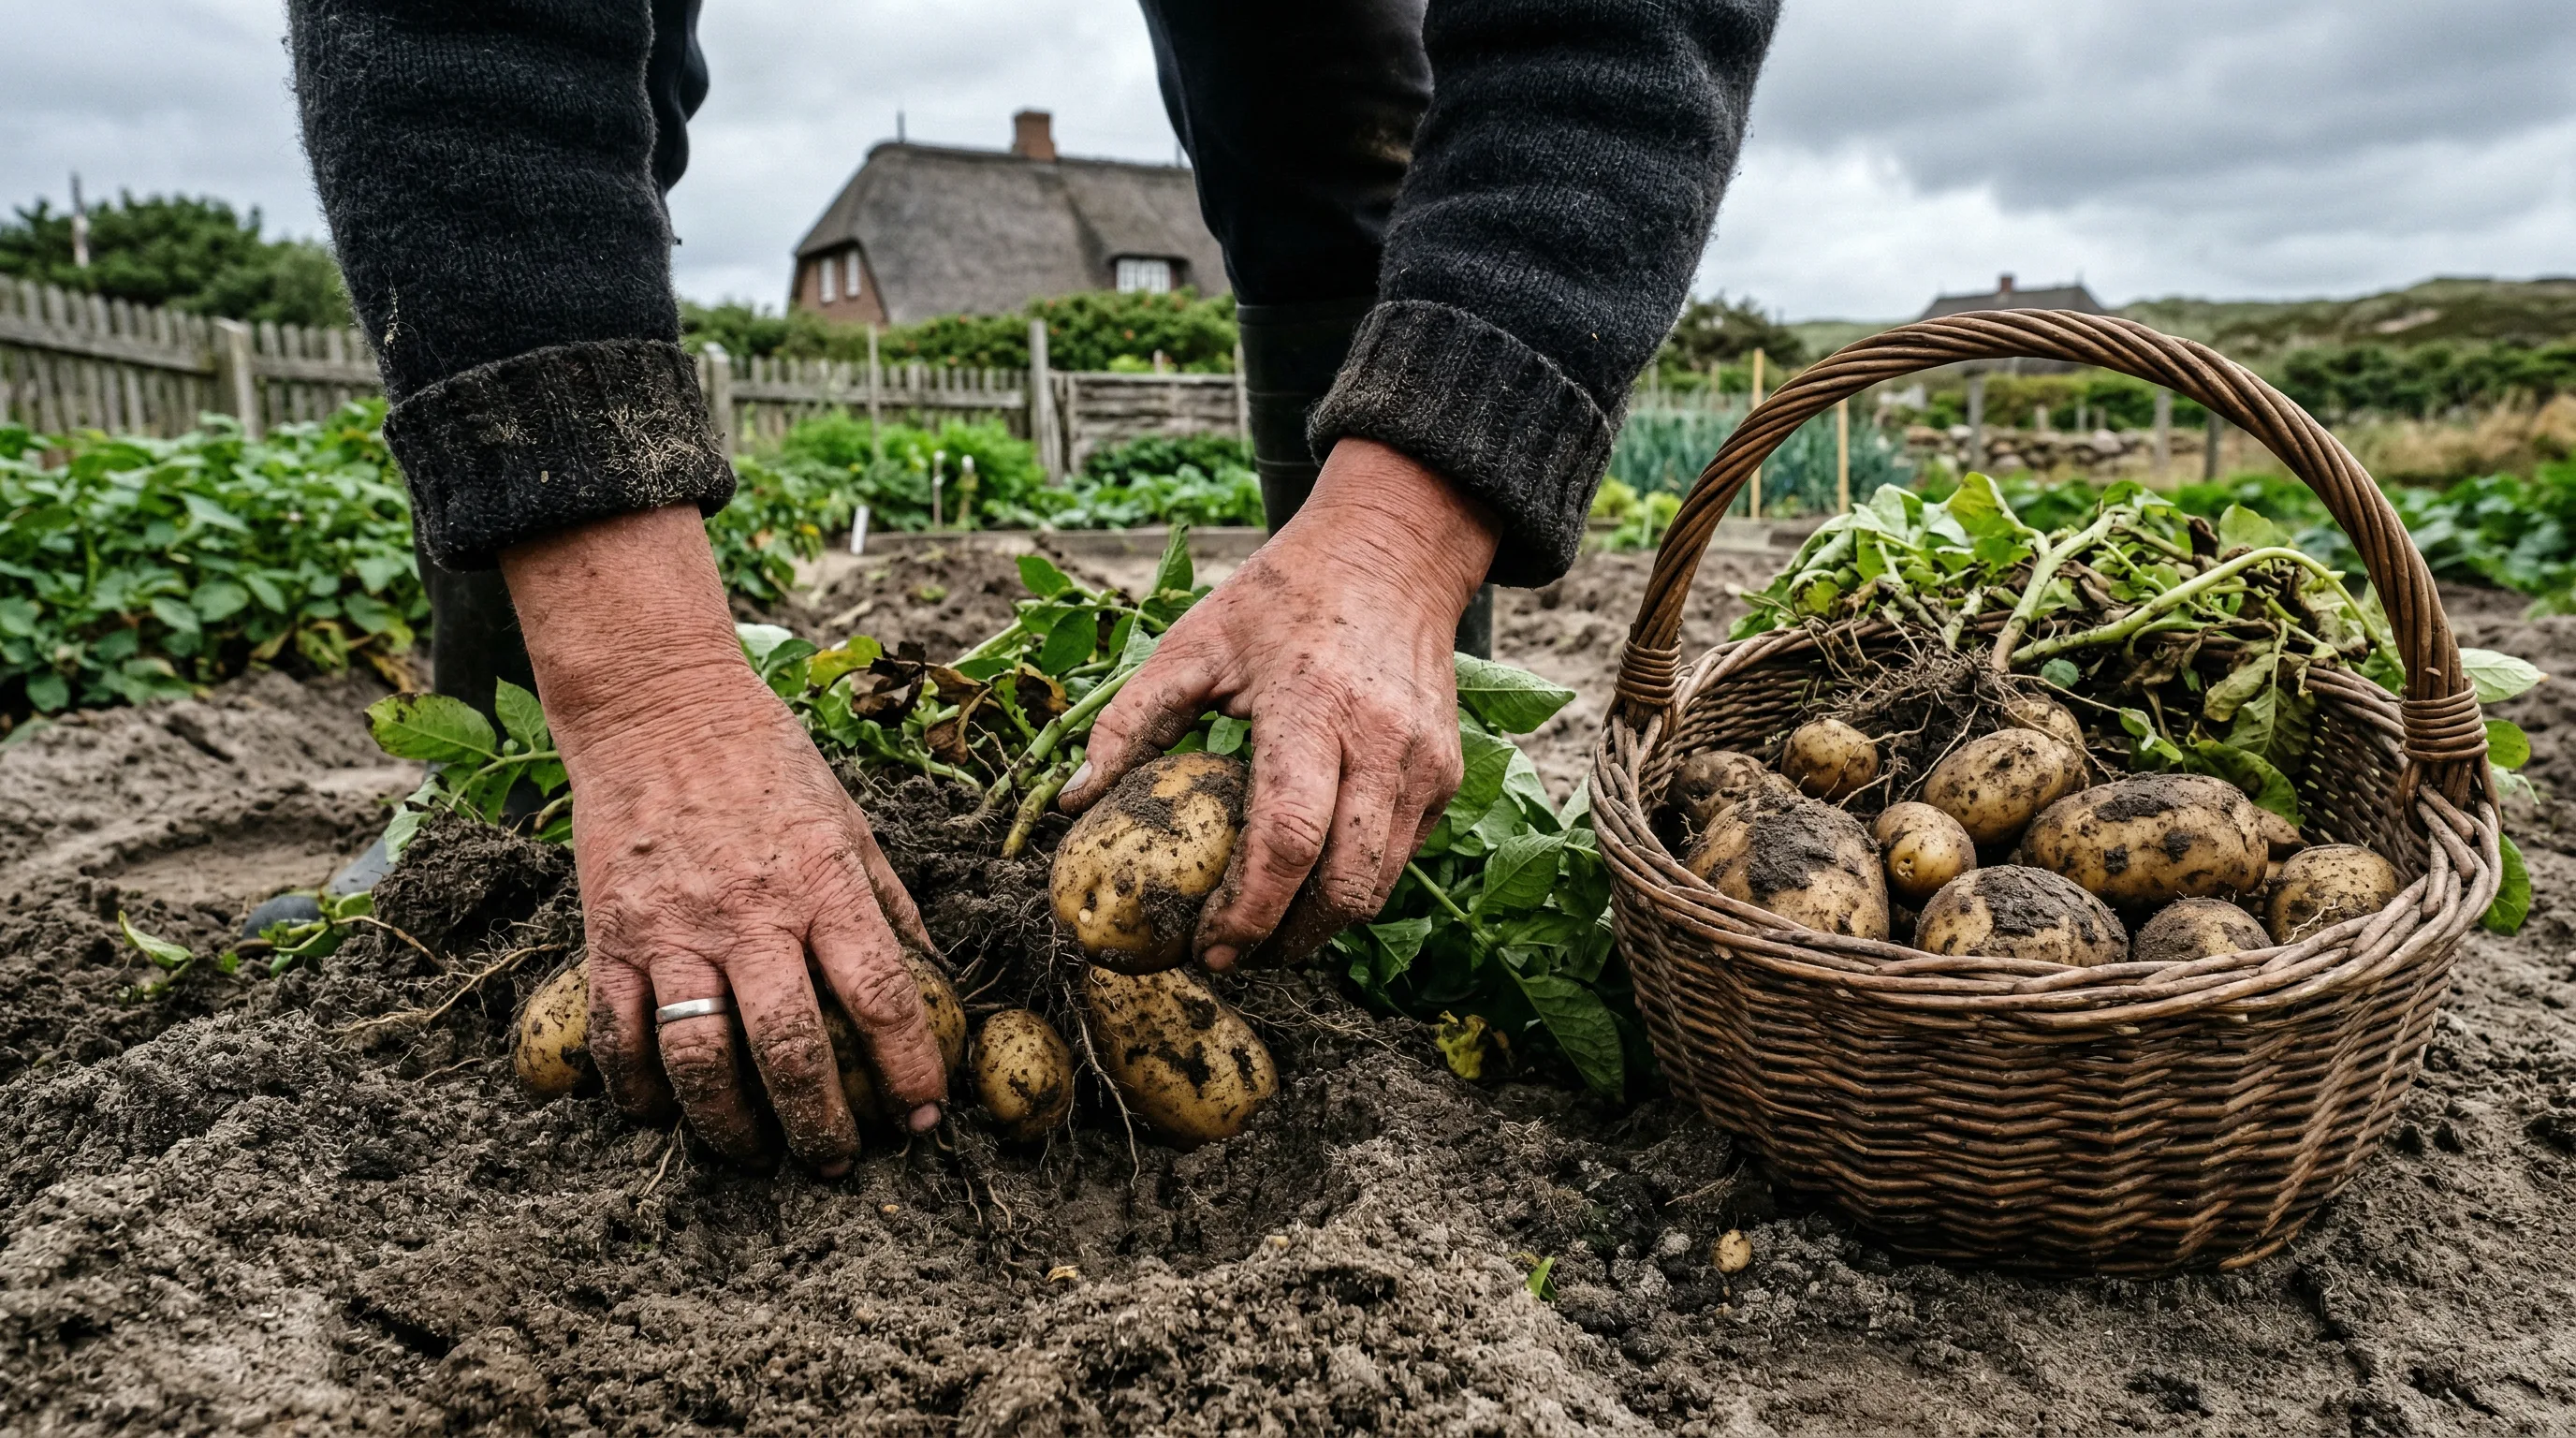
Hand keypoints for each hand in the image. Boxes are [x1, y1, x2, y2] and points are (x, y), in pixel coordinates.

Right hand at [501, 506, 946, 1172]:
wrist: (657, 705)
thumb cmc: (767, 760)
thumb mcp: (849, 820)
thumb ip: (888, 902)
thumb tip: (935, 975)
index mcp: (823, 884)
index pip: (880, 997)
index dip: (909, 1070)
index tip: (925, 1117)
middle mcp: (751, 915)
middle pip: (792, 1049)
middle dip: (822, 1124)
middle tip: (838, 1162)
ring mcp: (674, 930)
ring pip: (701, 1059)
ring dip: (732, 1127)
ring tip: (756, 1154)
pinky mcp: (610, 936)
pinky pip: (619, 1036)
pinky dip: (638, 1090)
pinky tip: (662, 1115)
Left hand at [1060, 438, 1498, 967]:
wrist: (1392, 556)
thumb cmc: (1282, 597)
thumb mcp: (1194, 641)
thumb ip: (1130, 719)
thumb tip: (1076, 801)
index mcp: (1313, 705)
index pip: (1287, 837)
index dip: (1249, 910)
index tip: (1208, 948)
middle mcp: (1382, 742)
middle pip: (1344, 885)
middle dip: (1286, 941)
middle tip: (1232, 954)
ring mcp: (1425, 763)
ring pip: (1379, 886)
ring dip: (1321, 924)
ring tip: (1266, 930)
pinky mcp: (1446, 775)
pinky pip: (1400, 858)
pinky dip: (1354, 883)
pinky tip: (1309, 879)